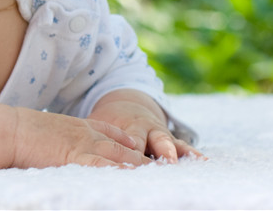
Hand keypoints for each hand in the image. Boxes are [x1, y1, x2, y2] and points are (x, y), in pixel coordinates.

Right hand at [11, 106, 150, 168]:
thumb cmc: (16, 131)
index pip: (106, 129)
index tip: (134, 143)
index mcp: (75, 125)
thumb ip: (50, 138)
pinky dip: (120, 170)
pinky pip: (103, 164)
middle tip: (161, 163)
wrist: (10, 129)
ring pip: (119, 155)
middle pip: (121, 145)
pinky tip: (134, 176)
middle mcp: (84, 134)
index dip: (122, 137)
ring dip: (140, 165)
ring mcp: (82, 145)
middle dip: (141, 155)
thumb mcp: (39, 129)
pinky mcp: (76, 158)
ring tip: (160, 173)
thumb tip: (46, 146)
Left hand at [88, 89, 204, 162]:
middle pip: (154, 142)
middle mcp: (147, 130)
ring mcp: (161, 135)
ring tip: (192, 162)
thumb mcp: (98, 127)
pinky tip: (204, 162)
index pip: (129, 142)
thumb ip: (90, 139)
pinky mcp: (173, 142)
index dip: (129, 152)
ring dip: (179, 153)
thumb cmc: (108, 124)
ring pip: (172, 143)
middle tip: (164, 162)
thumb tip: (67, 150)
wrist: (127, 108)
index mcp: (128, 127)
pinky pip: (185, 147)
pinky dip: (193, 154)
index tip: (129, 164)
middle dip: (160, 152)